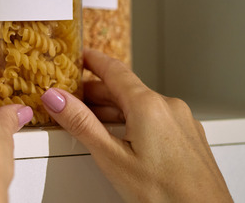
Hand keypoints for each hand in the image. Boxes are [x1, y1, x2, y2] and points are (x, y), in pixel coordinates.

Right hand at [40, 48, 231, 202]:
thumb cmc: (166, 195)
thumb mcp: (111, 158)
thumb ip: (81, 123)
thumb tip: (55, 97)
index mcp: (148, 105)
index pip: (114, 69)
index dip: (92, 60)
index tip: (78, 55)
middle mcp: (169, 107)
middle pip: (125, 88)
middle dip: (96, 92)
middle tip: (71, 97)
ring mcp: (183, 122)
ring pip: (140, 105)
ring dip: (114, 109)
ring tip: (90, 121)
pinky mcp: (189, 138)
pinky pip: (156, 118)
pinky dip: (133, 120)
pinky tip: (123, 138)